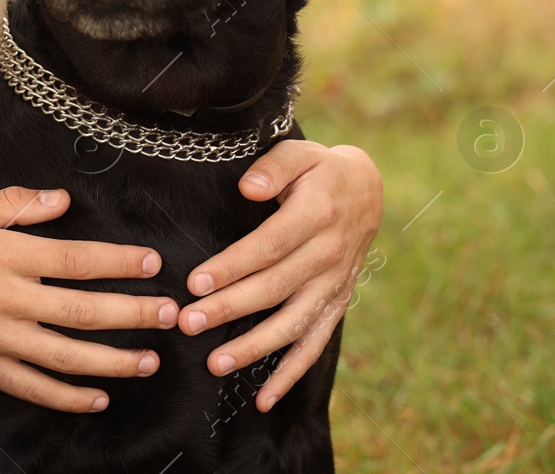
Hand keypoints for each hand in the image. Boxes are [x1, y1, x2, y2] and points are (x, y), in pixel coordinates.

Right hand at [0, 186, 180, 412]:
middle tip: (172, 315)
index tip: (151, 263)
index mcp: (5, 255)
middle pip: (84, 310)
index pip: (76, 259)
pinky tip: (99, 397)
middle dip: (134, 314)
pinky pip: (37, 389)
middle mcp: (9, 300)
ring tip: (150, 360)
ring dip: (115, 360)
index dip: (118, 262)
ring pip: (69, 355)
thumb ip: (11, 205)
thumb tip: (60, 200)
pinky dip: (71, 397)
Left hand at [178, 140, 382, 410]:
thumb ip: (273, 167)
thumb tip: (248, 188)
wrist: (366, 190)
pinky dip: (291, 375)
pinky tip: (264, 399)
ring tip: (215, 363)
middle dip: (229, 309)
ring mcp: (334, 285)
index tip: (196, 283)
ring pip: (293, 324)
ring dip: (254, 348)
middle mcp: (329, 256)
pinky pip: (314, 345)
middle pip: (274, 288)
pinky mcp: (337, 305)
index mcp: (316, 216)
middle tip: (188, 324)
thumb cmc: (319, 170)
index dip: (232, 266)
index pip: (268, 247)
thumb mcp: (299, 154)